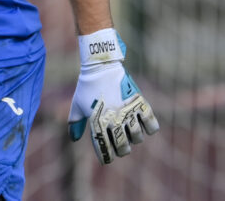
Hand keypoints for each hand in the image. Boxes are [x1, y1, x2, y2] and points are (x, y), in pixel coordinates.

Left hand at [67, 28, 159, 163]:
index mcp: (97, 123)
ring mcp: (127, 112)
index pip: (104, 149)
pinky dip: (150, 127)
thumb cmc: (87, 87)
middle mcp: (113, 120)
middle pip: (124, 147)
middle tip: (122, 146)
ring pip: (137, 137)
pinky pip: (151, 123)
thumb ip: (75, 124)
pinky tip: (143, 123)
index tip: (107, 158)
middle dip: (122, 150)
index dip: (106, 157)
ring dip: (134, 137)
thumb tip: (74, 139)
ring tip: (130, 131)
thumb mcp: (77, 106)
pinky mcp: (138, 103)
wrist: (100, 67)